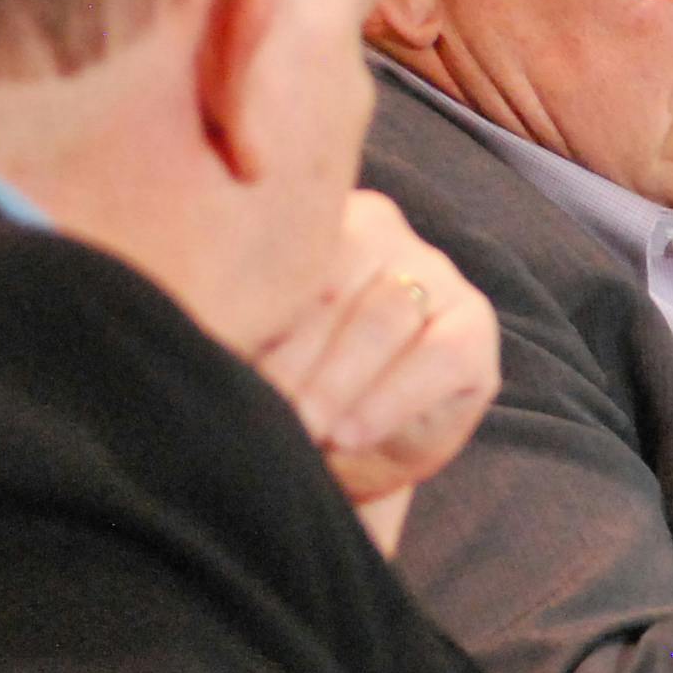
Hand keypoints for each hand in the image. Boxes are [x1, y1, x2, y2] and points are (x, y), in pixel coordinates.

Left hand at [251, 191, 499, 553]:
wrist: (347, 448)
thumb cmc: (288, 389)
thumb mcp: (253, 353)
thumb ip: (238, 325)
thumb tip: (198, 333)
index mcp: (309, 223)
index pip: (281, 258)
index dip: (255, 320)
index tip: (226, 371)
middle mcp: (379, 230)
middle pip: (333, 288)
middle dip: (294, 362)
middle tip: (266, 414)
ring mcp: (435, 273)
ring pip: (384, 317)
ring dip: (338, 383)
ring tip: (307, 431)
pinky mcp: (474, 325)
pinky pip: (438, 356)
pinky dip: (390, 400)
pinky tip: (351, 434)